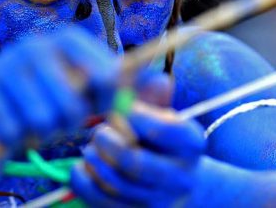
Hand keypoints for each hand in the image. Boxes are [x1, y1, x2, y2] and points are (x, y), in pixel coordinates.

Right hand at [0, 27, 118, 152]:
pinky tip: (9, 126)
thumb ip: (124, 87)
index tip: (97, 109)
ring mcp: (5, 65)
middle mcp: (36, 46)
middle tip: (57, 119)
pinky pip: (10, 131)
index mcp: (68, 40)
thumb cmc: (46, 94)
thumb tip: (164, 83)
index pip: (106, 76)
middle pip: (72, 106)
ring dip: (40, 133)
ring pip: (41, 121)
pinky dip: (13, 139)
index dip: (106, 103)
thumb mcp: (85, 87)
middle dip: (67, 124)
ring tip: (33, 122)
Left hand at [71, 74, 205, 206]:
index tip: (122, 110)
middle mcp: (181, 176)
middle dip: (107, 141)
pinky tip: (83, 166)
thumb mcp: (161, 113)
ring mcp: (158, 200)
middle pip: (133, 162)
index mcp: (191, 143)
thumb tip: (157, 80)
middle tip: (100, 132)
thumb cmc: (161, 139)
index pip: (160, 129)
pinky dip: (83, 180)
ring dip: (94, 159)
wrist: (175, 181)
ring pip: (114, 182)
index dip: (133, 116)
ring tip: (92, 147)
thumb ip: (152, 96)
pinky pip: (99, 199)